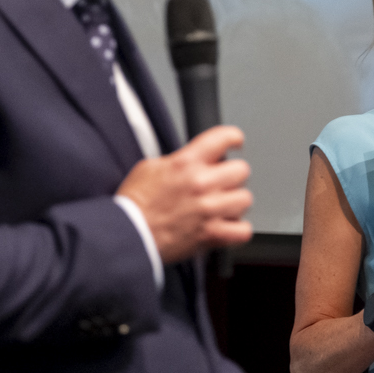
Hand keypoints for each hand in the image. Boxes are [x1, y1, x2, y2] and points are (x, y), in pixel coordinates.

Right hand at [117, 125, 252, 263]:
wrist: (128, 234)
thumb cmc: (134, 205)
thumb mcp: (149, 167)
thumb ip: (177, 161)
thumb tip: (191, 160)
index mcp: (186, 163)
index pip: (223, 137)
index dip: (233, 138)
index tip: (235, 142)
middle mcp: (201, 183)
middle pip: (241, 170)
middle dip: (232, 175)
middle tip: (221, 182)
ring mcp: (209, 209)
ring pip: (245, 199)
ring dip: (235, 203)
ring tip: (222, 206)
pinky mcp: (211, 234)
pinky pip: (242, 230)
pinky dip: (237, 230)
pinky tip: (227, 227)